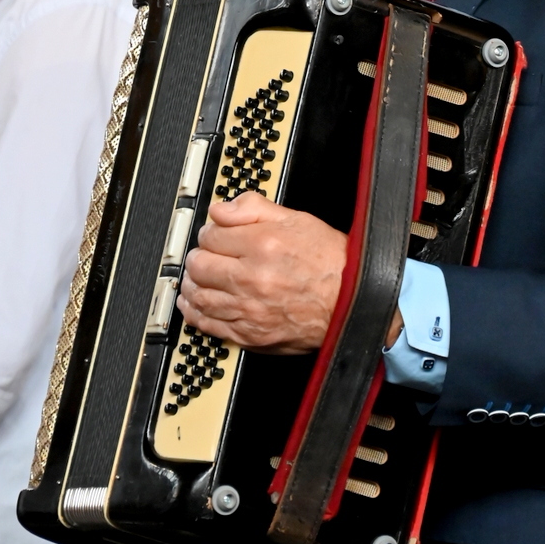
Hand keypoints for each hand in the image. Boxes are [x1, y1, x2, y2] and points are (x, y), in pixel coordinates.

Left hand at [179, 194, 347, 352]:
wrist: (352, 303)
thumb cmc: (330, 264)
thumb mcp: (297, 220)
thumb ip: (254, 208)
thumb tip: (222, 209)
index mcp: (262, 245)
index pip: (210, 235)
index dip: (209, 232)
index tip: (214, 234)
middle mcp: (252, 279)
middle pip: (199, 265)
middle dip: (198, 256)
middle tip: (204, 255)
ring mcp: (248, 310)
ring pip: (198, 295)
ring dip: (192, 283)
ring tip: (197, 277)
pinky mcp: (250, 335)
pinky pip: (207, 324)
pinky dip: (194, 312)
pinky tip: (194, 304)